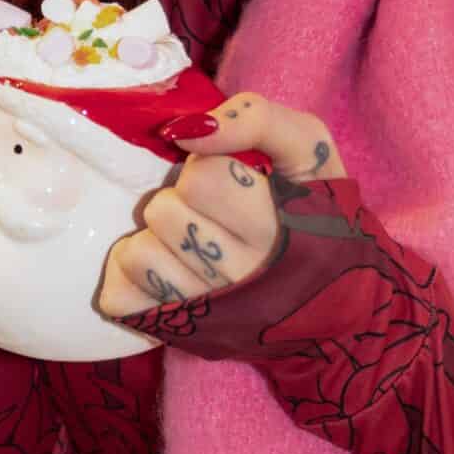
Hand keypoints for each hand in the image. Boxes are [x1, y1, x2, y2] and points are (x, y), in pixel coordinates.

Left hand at [97, 92, 346, 319]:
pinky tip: (166, 269)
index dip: (207, 169)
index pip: (202, 178)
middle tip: (209, 213)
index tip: (229, 182)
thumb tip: (185, 129)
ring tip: (188, 240)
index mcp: (274, 231)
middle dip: (180, 200)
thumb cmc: (315, 216)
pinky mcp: (173, 334)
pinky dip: (131, 277)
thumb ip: (258, 119)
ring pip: (138, 255)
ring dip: (154, 237)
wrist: (334, 305)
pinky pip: (119, 298)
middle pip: (163, 212)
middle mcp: (239, 279)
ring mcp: (204, 313)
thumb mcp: (310, 152)